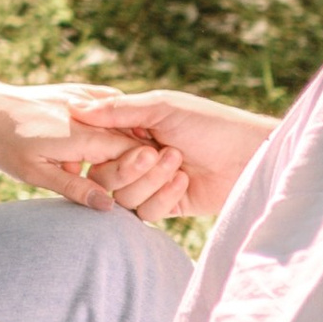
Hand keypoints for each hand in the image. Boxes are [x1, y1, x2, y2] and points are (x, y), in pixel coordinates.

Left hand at [0, 81, 138, 208]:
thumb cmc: (4, 143)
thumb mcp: (34, 173)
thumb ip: (73, 188)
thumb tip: (108, 206)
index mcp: (81, 136)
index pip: (132, 153)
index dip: (147, 171)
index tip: (154, 188)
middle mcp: (88, 114)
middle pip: (132, 137)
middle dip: (143, 158)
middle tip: (151, 181)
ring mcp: (83, 98)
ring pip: (123, 120)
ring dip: (131, 140)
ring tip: (120, 166)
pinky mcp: (77, 91)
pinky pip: (109, 104)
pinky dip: (116, 121)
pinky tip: (111, 137)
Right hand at [64, 86, 274, 217]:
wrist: (248, 156)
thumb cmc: (208, 123)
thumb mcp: (161, 108)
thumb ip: (116, 111)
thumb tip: (73, 108)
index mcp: (131, 131)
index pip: (96, 146)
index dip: (104, 147)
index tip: (125, 140)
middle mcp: (136, 158)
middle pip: (103, 176)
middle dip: (128, 167)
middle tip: (155, 152)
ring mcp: (150, 184)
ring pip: (122, 197)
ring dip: (150, 180)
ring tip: (178, 161)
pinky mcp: (166, 207)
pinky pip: (145, 213)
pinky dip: (163, 196)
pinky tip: (185, 181)